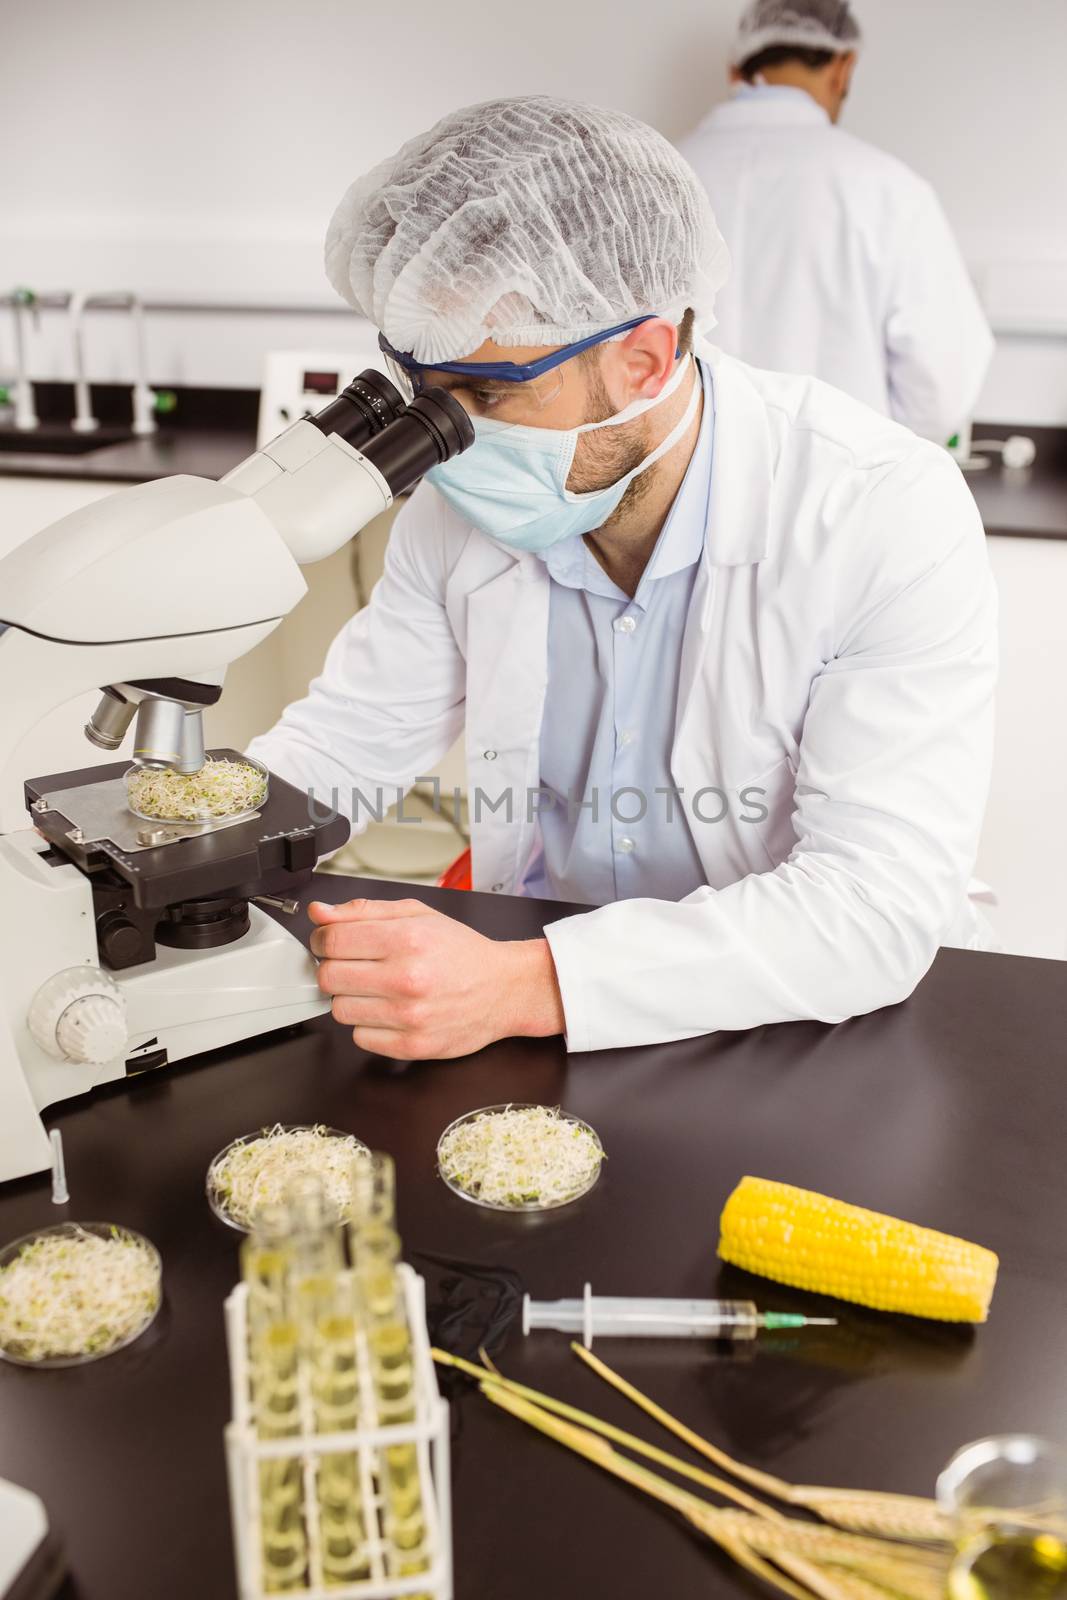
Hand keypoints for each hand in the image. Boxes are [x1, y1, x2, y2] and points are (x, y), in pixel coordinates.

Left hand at [308, 897, 565, 1060]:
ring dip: (352, 999)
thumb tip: (319, 913)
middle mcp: (407, 978)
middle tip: (356, 966)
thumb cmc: (462, 952)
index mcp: (407, 939)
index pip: (332, 940)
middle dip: (336, 969)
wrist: (505, 990)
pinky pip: (360, 1038)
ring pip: (340, 1010)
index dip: (323, 940)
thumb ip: (364, 911)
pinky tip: (389, 1011)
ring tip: (378, 989)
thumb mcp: (418, 915)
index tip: (331, 942)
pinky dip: (369, 1025)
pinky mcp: (412, 1045)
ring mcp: (409, 1016)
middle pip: (329, 977)